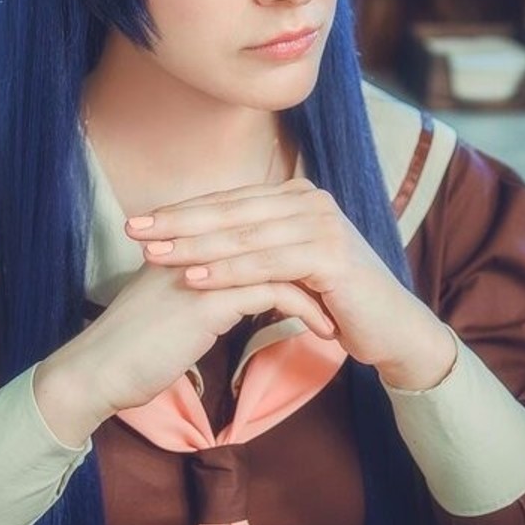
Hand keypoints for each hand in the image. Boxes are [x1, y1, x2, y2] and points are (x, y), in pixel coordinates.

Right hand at [32, 249, 335, 445]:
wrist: (95, 371)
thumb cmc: (131, 347)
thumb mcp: (171, 306)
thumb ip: (199, 287)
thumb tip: (233, 291)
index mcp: (185, 240)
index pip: (251, 225)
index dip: (287, 246)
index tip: (317, 271)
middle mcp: (194, 243)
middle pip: (271, 234)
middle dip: (310, 262)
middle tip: (341, 286)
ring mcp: (202, 266)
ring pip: (279, 260)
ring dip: (316, 287)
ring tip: (339, 312)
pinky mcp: (209, 299)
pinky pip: (275, 293)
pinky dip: (306, 310)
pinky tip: (324, 331)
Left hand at [126, 178, 456, 390]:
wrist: (391, 328)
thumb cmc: (334, 301)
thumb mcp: (288, 265)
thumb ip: (254, 245)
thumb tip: (199, 240)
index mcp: (296, 196)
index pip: (229, 201)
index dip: (182, 210)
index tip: (138, 221)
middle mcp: (311, 201)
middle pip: (231, 212)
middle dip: (178, 222)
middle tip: (134, 230)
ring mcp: (324, 224)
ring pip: (245, 236)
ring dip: (195, 247)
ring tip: (155, 255)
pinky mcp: (331, 256)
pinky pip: (268, 264)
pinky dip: (229, 272)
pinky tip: (196, 280)